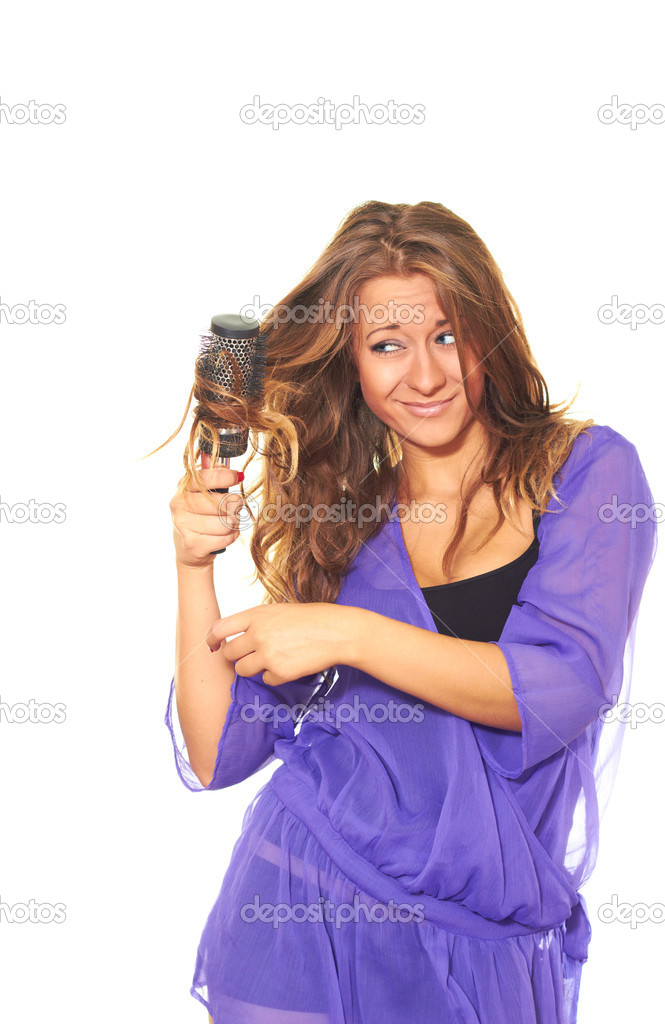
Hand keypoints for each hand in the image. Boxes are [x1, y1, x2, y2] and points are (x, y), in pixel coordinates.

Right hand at [169, 453, 244, 567]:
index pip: (208, 477)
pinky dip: (231, 536)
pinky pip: (226, 537)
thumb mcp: (202, 493)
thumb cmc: (200, 516)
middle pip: (223, 502)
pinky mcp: (192, 543)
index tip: (238, 477)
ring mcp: (183, 524)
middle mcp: (179, 504)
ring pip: (226, 521)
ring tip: (229, 523)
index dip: (227, 476)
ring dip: (234, 523)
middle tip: (236, 508)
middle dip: (236, 505)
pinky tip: (224, 535)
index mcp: (183, 488)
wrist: (189, 549)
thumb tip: (234, 471)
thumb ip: (214, 477)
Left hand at [205, 602, 358, 685]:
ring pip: (242, 670)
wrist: (336, 631)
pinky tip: (289, 663)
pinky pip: (265, 680)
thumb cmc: (309, 619)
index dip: (212, 639)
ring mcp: (268, 654)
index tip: (212, 646)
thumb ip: (255, 622)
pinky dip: (274, 675)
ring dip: (253, 668)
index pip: (220, 628)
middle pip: (230, 653)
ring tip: (272, 658)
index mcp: (256, 615)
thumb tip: (234, 638)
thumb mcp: (278, 610)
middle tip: (252, 654)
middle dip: (237, 656)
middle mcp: (258, 634)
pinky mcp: (279, 672)